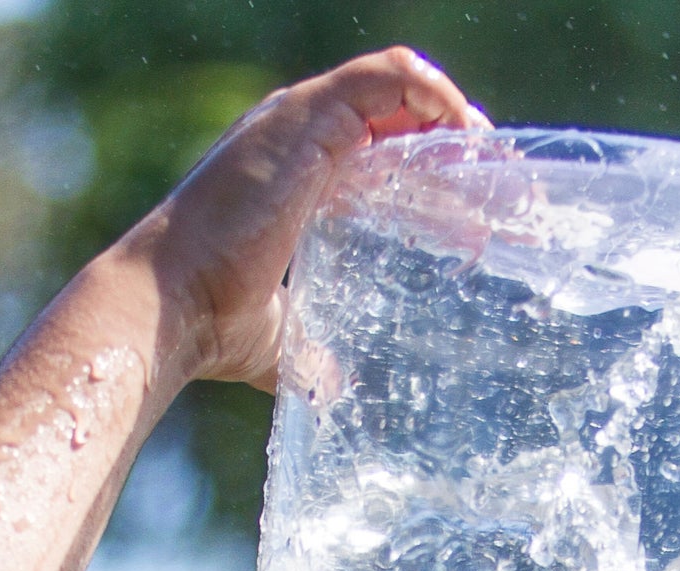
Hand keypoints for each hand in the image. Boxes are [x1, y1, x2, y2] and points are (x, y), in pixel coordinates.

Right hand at [120, 48, 483, 389]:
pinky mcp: (308, 117)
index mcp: (297, 170)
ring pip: (401, 85)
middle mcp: (300, 133)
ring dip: (457, 119)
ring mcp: (302, 119)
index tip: (484, 214)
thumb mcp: (278, 336)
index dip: (437, 167)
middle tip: (509, 198)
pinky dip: (435, 95)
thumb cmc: (210, 319)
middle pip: (401, 112)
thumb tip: (333, 386)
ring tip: (493, 172)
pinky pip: (388, 75)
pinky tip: (463, 136)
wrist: (171, 307)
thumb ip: (309, 352)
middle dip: (462, 146)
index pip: (383, 143)